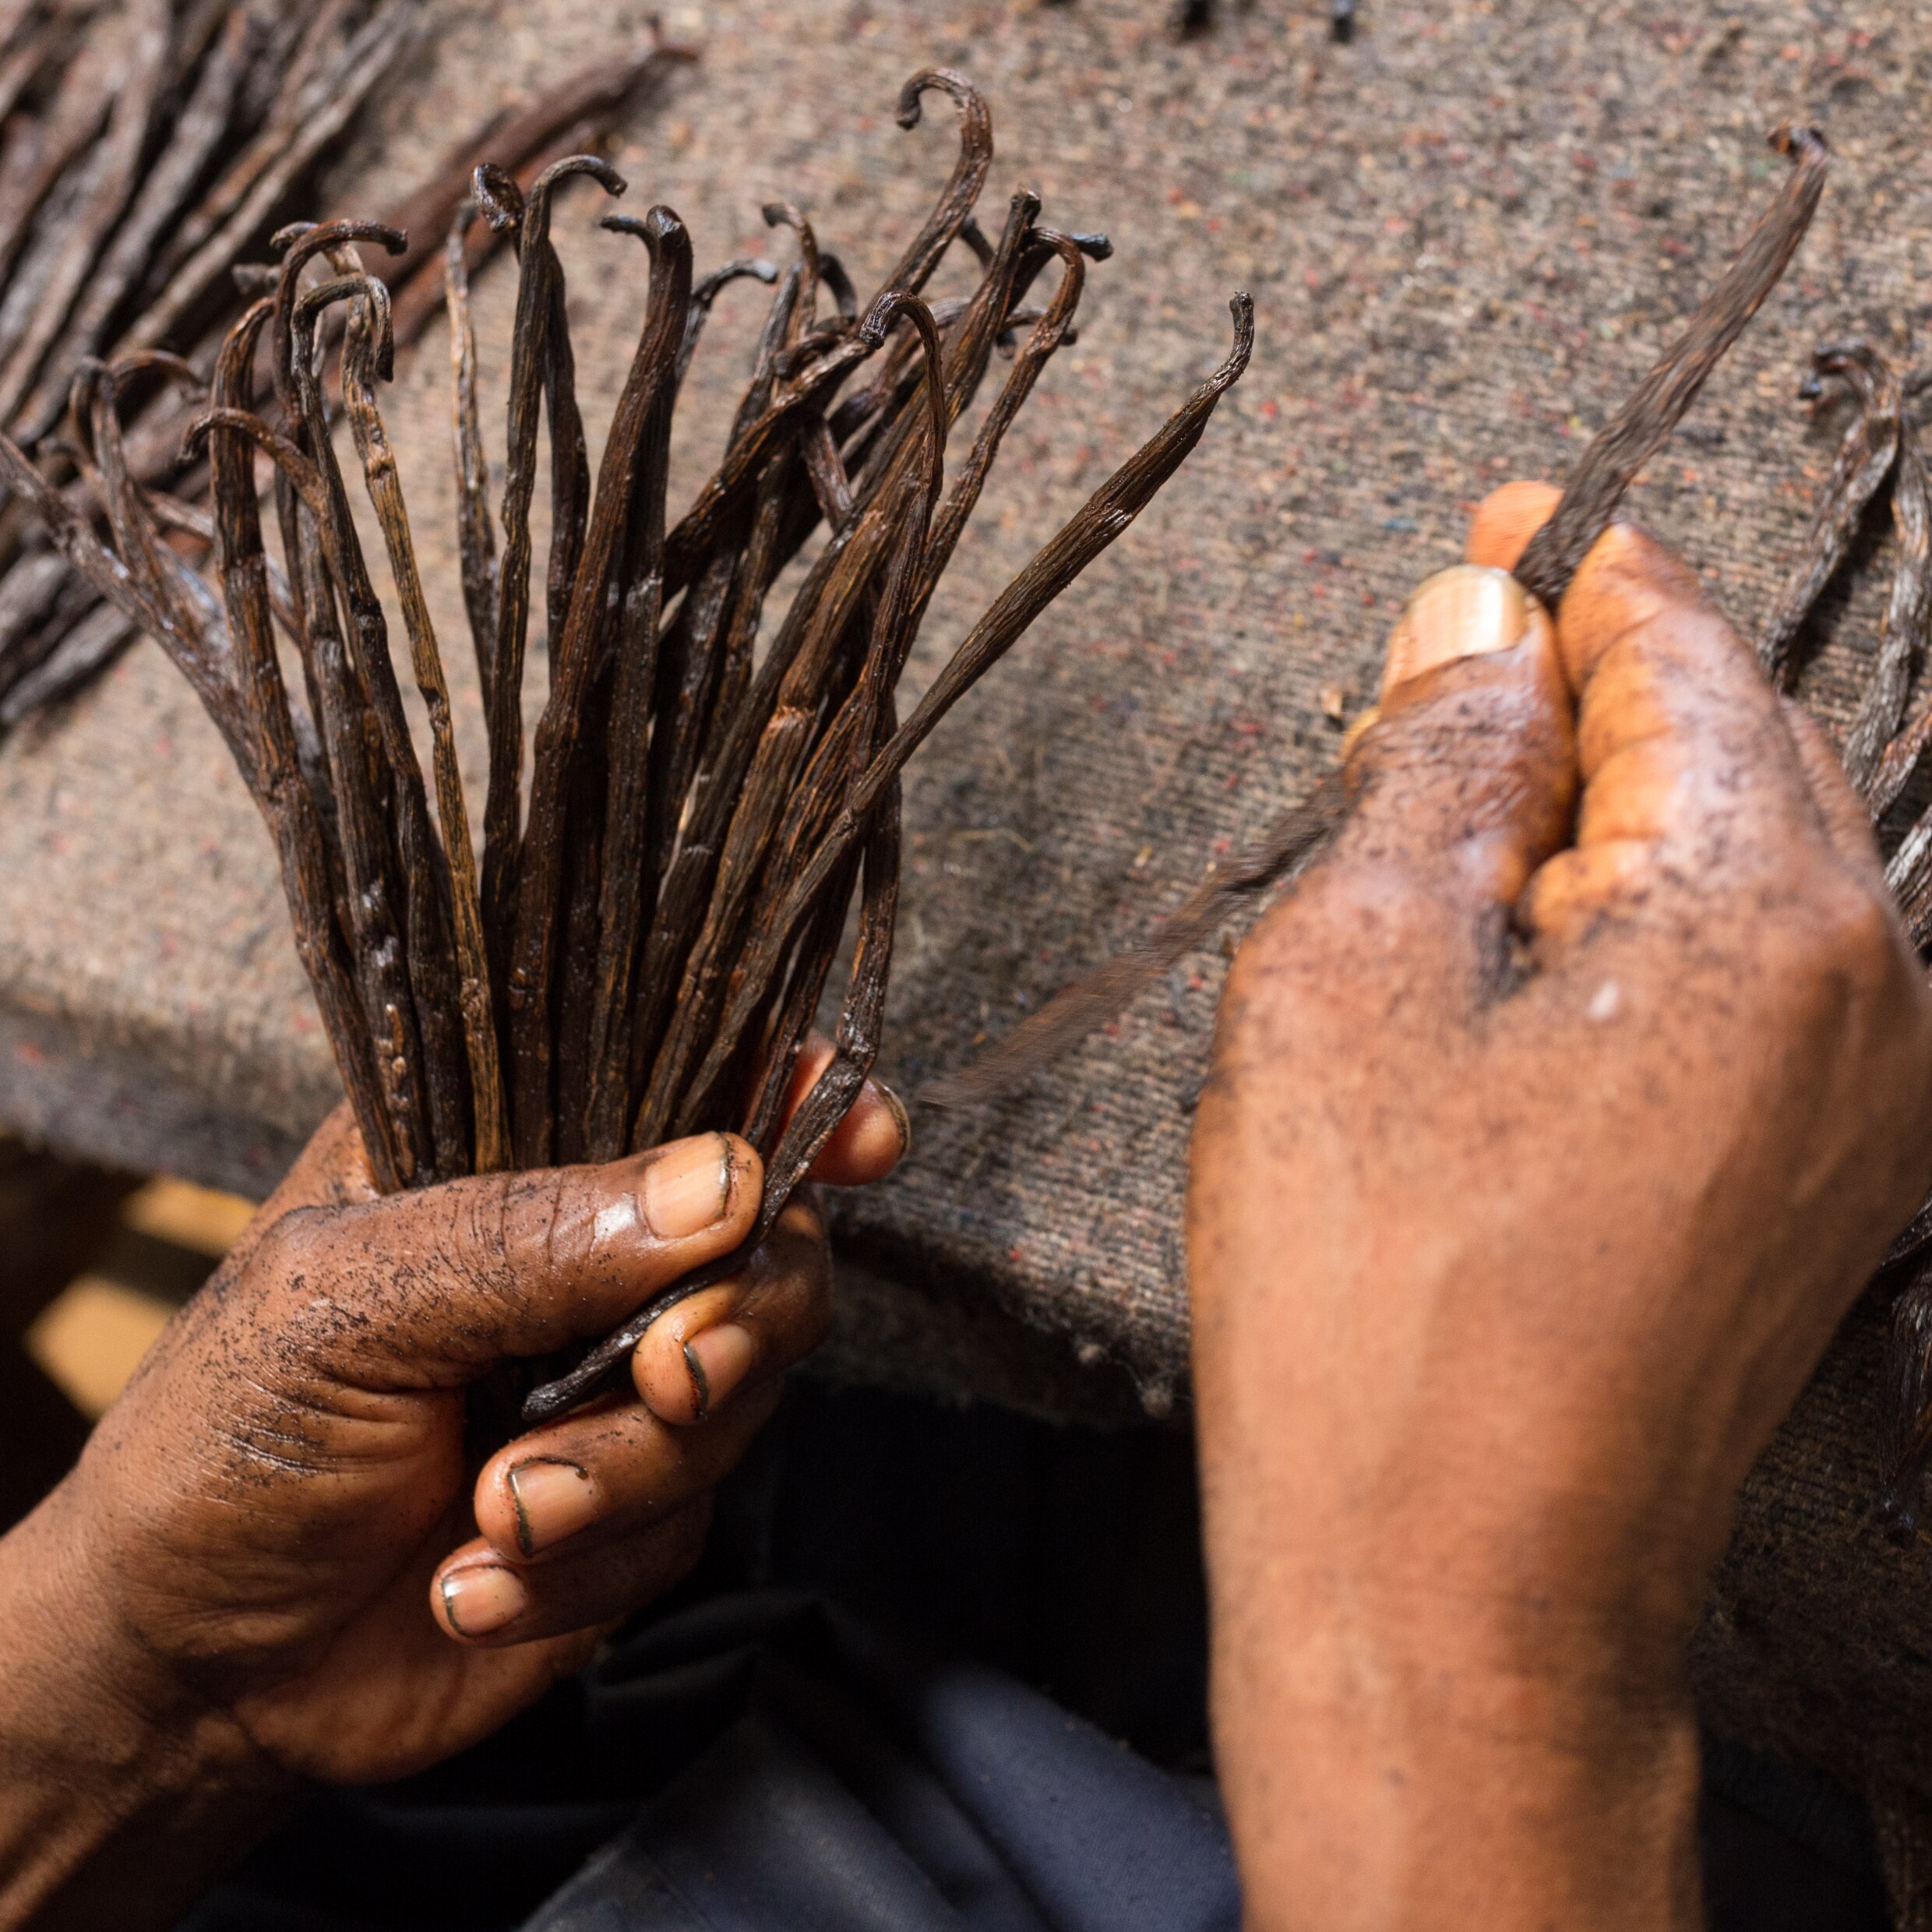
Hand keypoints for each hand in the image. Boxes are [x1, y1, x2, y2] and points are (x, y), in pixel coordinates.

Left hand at [0, 1047, 904, 1927]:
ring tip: (495, 1517)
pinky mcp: (632, 1507)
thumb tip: (731, 1182)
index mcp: (502, 1149)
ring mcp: (614, 1382)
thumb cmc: (225, 1442)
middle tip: (665, 1380)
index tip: (864, 1133)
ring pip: (745, 1393)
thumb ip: (533, 1237)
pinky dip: (587, 1565)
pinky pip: (689, 1520)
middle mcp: (584, 1254)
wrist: (191, 1676)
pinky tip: (467, 1588)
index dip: (791, 1093)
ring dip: (627, 1472)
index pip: (675, 1078)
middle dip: (737, 1319)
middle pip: (765, 1242)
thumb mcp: (346, 1304)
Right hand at [1187, 487, 1931, 1930]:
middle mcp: (1866, 993)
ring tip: (1430, 869)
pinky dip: (1624, 937)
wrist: (1455, 1590)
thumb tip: (1477, 630)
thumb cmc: (1378, 1305)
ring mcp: (1861, 1105)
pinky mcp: (1817, 1186)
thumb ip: (1434, 764)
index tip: (1500, 526)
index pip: (1681, 649)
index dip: (1574, 568)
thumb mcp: (1347, 973)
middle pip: (1727, 747)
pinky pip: (1735, 986)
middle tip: (1423, 707)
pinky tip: (1500, 990)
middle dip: (1579, 702)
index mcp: (1763, 909)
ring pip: (1730, 869)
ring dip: (1589, 830)